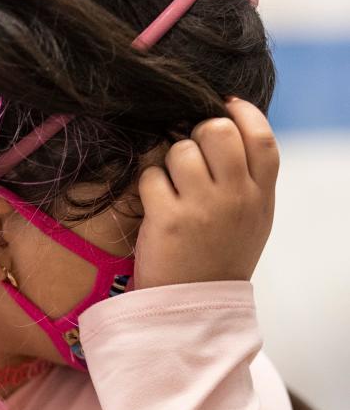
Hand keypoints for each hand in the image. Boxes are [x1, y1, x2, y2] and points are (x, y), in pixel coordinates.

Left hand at [134, 98, 278, 289]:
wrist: (195, 304)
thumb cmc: (219, 254)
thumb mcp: (252, 217)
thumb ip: (248, 176)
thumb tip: (228, 125)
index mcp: (262, 195)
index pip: (262, 137)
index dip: (243, 112)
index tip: (225, 105)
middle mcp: (238, 197)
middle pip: (218, 130)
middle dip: (196, 132)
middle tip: (189, 155)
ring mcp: (204, 207)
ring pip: (180, 149)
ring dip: (168, 161)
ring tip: (171, 185)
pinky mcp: (169, 219)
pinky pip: (151, 176)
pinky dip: (147, 184)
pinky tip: (155, 203)